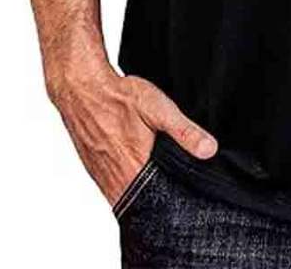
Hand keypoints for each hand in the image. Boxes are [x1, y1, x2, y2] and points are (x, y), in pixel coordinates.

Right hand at [47, 60, 217, 205]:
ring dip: (141, 187)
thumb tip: (209, 150)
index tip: (184, 190)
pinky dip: (126, 180)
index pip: (158, 202)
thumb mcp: (159, 109)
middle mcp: (114, 180)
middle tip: (169, 174)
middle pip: (142, 201)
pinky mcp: (93, 168)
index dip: (173, 198)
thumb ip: (184, 132)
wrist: (81, 89)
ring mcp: (100, 176)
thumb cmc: (118, 97)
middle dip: (159, 192)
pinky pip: (112, 185)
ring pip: (126, 195)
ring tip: (153, 169)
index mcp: (133, 170)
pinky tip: (133, 163)